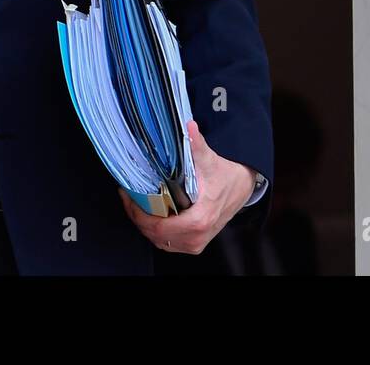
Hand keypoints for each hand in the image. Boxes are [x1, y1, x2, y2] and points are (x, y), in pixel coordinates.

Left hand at [118, 120, 256, 254]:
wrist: (241, 188)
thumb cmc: (226, 177)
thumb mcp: (210, 160)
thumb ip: (196, 144)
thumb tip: (188, 127)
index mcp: (199, 220)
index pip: (158, 227)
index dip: (138, 214)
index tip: (128, 197)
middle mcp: (196, 237)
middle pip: (155, 235)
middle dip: (138, 216)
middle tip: (128, 197)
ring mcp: (195, 243)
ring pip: (160, 241)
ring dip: (145, 224)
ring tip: (136, 204)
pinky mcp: (194, 243)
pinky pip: (168, 242)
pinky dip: (156, 230)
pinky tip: (150, 214)